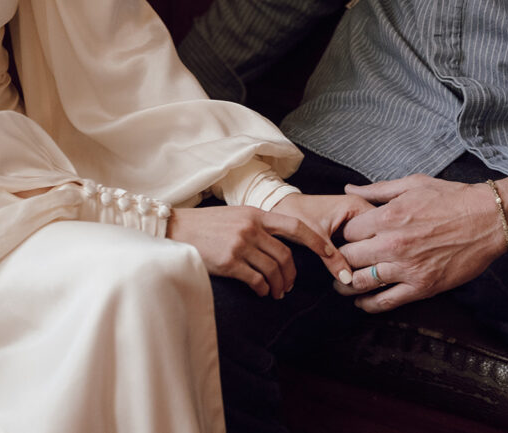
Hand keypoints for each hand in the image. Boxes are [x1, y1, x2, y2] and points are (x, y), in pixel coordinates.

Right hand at [167, 205, 350, 298]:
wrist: (175, 229)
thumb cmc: (205, 226)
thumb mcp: (234, 216)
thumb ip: (257, 226)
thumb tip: (278, 246)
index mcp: (256, 214)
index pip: (296, 227)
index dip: (318, 242)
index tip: (332, 256)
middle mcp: (251, 227)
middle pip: (286, 256)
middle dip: (292, 275)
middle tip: (289, 287)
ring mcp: (240, 244)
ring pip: (273, 270)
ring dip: (278, 285)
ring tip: (275, 292)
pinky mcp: (229, 261)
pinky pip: (256, 280)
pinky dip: (263, 289)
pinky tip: (261, 292)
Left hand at [273, 193, 373, 285]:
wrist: (279, 206)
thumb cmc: (295, 214)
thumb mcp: (316, 238)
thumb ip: (333, 258)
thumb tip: (348, 280)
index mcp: (358, 206)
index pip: (381, 230)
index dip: (378, 249)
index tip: (373, 266)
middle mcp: (361, 210)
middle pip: (378, 237)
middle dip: (373, 256)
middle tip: (367, 274)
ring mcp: (356, 219)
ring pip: (369, 242)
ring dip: (365, 257)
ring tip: (362, 273)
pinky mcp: (349, 228)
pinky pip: (360, 244)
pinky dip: (357, 255)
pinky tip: (354, 269)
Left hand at [338, 175, 507, 312]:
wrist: (490, 219)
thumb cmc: (452, 198)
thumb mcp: (412, 184)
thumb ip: (377, 190)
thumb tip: (349, 188)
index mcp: (388, 216)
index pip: (347, 233)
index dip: (342, 236)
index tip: (343, 240)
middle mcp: (393, 244)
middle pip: (348, 258)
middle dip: (339, 260)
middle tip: (336, 263)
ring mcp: (407, 268)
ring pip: (361, 282)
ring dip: (346, 285)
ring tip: (341, 285)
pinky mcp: (422, 287)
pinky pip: (386, 301)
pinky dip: (369, 304)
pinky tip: (361, 302)